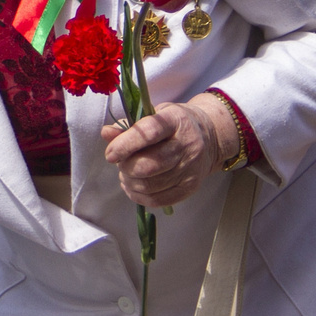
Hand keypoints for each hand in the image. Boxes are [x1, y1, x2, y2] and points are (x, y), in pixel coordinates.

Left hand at [104, 101, 219, 208]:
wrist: (209, 137)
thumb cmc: (174, 124)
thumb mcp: (154, 115)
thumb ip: (129, 125)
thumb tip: (106, 133)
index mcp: (176, 120)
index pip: (149, 133)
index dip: (125, 145)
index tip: (110, 154)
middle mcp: (188, 145)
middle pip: (149, 165)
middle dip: (126, 167)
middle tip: (120, 163)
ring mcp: (191, 169)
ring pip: (151, 185)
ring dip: (130, 182)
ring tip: (126, 174)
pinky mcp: (190, 187)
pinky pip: (159, 200)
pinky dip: (139, 197)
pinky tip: (134, 187)